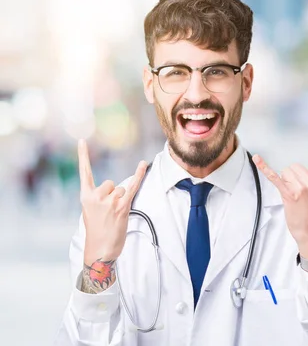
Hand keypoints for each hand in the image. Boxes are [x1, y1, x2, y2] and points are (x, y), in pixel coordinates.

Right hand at [78, 139, 146, 265]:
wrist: (99, 250)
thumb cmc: (97, 232)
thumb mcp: (90, 212)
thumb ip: (99, 198)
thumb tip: (117, 188)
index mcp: (85, 197)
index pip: (84, 172)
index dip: (83, 156)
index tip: (82, 140)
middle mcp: (96, 196)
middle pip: (111, 183)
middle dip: (113, 195)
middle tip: (109, 212)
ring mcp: (109, 201)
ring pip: (121, 189)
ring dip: (121, 200)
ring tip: (115, 215)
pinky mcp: (122, 206)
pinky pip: (132, 187)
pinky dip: (139, 175)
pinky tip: (143, 164)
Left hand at [253, 119, 307, 258]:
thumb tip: (291, 172)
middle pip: (293, 166)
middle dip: (291, 178)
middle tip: (299, 195)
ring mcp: (303, 186)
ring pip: (285, 172)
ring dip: (286, 184)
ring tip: (295, 198)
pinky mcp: (290, 194)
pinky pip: (275, 178)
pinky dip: (265, 168)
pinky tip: (257, 159)